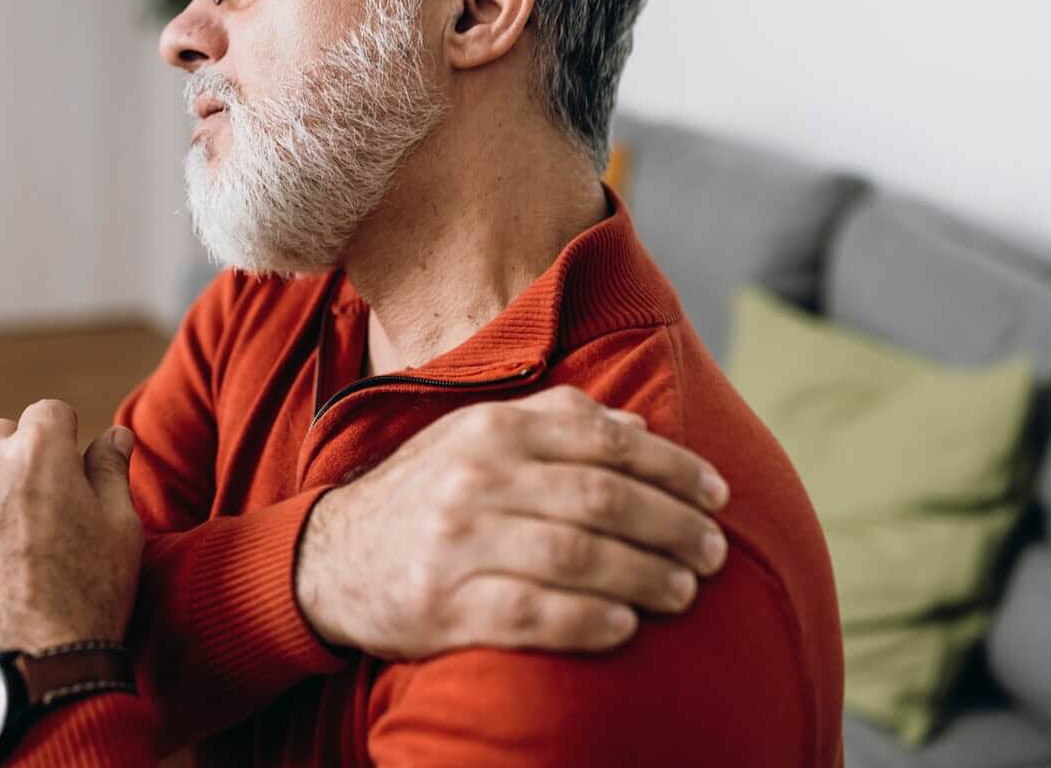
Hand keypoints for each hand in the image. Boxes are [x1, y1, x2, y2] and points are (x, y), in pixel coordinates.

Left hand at [0, 400, 141, 670]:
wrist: (31, 669)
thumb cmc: (86, 598)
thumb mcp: (120, 528)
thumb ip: (111, 470)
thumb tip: (115, 436)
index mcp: (37, 450)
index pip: (50, 412)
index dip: (66, 440)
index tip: (71, 471)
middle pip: (2, 435)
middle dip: (23, 459)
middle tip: (45, 510)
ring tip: (12, 538)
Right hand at [295, 385, 729, 658]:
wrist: (332, 558)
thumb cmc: (428, 494)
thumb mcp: (479, 437)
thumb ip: (556, 423)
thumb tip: (638, 429)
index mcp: (494, 429)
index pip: (606, 443)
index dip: (674, 470)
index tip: (718, 495)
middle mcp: (476, 479)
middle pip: (602, 500)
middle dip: (673, 526)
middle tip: (714, 552)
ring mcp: (457, 543)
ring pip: (576, 556)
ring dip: (645, 576)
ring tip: (684, 591)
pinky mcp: (443, 606)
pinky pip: (532, 613)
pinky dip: (588, 620)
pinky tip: (626, 626)